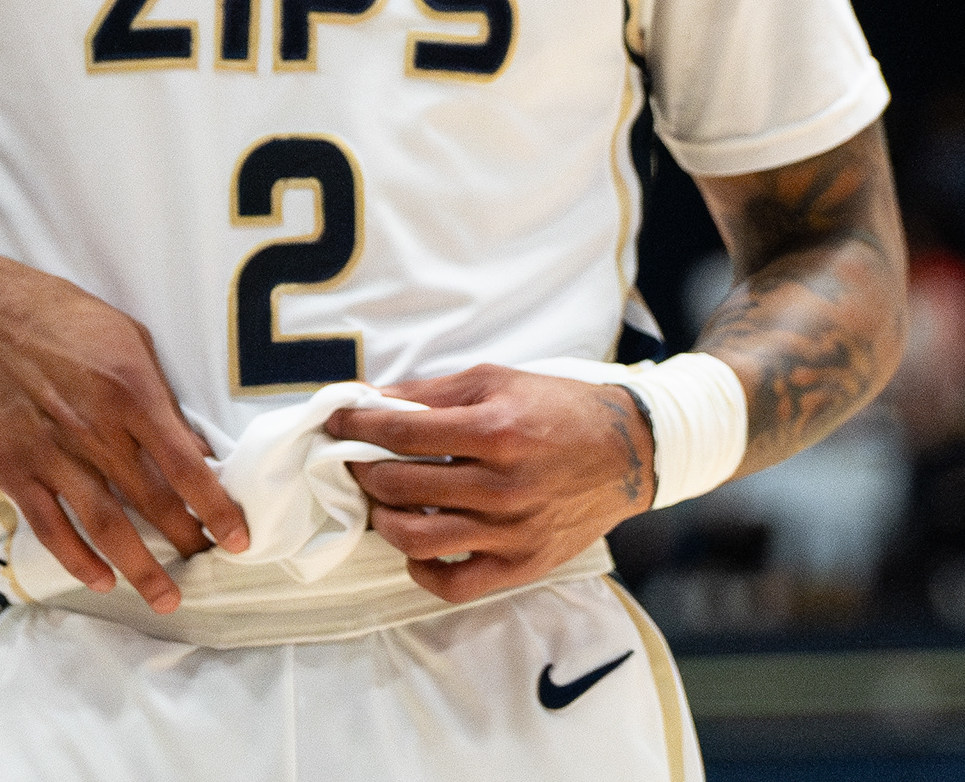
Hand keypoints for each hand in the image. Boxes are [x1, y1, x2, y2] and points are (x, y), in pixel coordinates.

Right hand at [0, 252, 247, 610]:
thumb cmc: (63, 320)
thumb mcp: (127, 340)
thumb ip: (161, 397)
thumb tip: (196, 450)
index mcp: (130, 390)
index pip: (185, 464)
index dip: (216, 508)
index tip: (238, 540)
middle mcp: (94, 427)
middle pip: (151, 501)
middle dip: (186, 541)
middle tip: (207, 567)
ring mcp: (51, 452)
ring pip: (104, 525)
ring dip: (139, 567)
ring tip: (165, 596)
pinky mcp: (13, 468)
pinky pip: (50, 527)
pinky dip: (77, 559)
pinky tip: (101, 578)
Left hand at [335, 366, 657, 604]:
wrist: (627, 452)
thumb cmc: (558, 408)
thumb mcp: (496, 380)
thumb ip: (431, 393)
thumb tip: (371, 400)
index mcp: (495, 430)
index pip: (400, 434)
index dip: (356, 426)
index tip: (337, 421)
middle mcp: (501, 486)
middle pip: (399, 486)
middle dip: (362, 470)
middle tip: (355, 460)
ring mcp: (511, 532)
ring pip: (416, 540)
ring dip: (383, 520)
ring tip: (381, 503)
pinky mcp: (521, 565)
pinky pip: (453, 583)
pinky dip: (421, 569)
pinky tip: (415, 545)